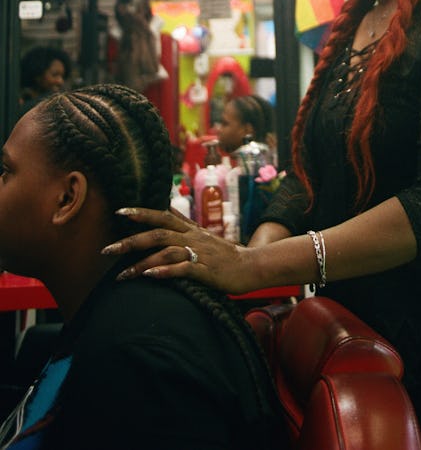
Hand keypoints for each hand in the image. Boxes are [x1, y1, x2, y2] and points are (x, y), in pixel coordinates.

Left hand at [101, 207, 255, 294]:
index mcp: (190, 229)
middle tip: (107, 249)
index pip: (162, 215)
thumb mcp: (202, 234)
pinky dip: (165, 272)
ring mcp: (199, 253)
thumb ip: (183, 223)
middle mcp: (192, 237)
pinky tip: (150, 276)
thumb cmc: (224, 253)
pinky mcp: (206, 270)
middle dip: (131, 240)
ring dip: (142, 263)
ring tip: (122, 275)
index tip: (120, 211)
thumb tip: (165, 206)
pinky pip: (183, 269)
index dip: (142, 212)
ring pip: (166, 252)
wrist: (251, 266)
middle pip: (158, 233)